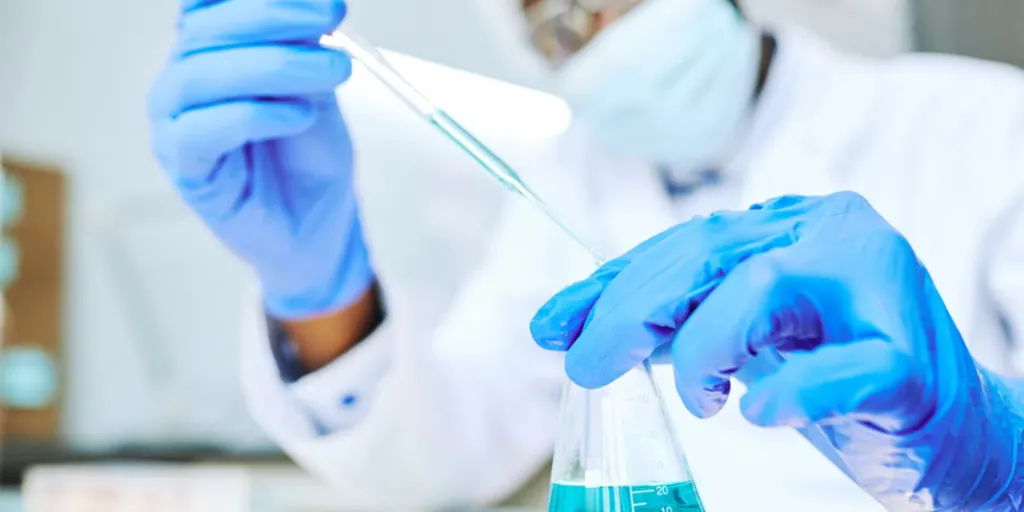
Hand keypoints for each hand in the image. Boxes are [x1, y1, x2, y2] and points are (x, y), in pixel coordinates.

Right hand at [148, 0, 371, 318]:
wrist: (318, 222)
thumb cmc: (310, 154)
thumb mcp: (316, 86)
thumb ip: (302, 45)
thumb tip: (311, 4)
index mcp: (208, 50)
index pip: (211, 3)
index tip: (323, 1)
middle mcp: (182, 79)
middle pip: (205, 29)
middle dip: (274, 17)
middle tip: (333, 19)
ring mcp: (175, 123)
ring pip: (200, 75)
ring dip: (274, 65)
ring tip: (334, 70)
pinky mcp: (185, 168)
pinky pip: (202, 131)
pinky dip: (254, 116)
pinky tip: (298, 117)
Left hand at [531, 192, 1020, 509]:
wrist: (950, 429)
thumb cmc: (838, 375)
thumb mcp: (749, 337)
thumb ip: (680, 319)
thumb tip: (579, 327)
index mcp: (795, 225)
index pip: (686, 244)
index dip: (611, 283)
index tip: (551, 325)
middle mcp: (834, 236)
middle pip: (710, 254)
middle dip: (630, 309)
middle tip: (586, 363)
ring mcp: (877, 292)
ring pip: (764, 288)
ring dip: (703, 348)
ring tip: (698, 399)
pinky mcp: (909, 363)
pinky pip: (842, 368)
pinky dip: (793, 390)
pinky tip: (758, 413)